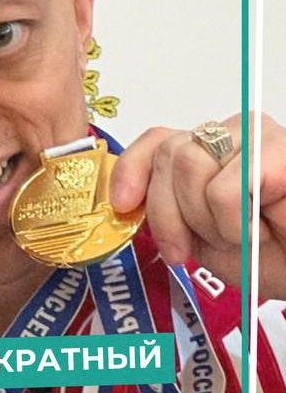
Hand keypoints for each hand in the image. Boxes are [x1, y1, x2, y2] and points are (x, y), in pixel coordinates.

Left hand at [108, 113, 285, 299]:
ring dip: (209, 221)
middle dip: (173, 213)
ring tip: (244, 234)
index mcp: (210, 151)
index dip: (131, 170)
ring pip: (190, 166)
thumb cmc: (270, 258)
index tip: (122, 206)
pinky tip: (265, 229)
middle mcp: (233, 134)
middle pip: (169, 155)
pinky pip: (223, 190)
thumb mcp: (200, 237)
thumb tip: (123, 200)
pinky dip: (234, 224)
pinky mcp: (281, 151)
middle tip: (207, 241)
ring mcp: (259, 136)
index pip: (157, 140)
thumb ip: (165, 210)